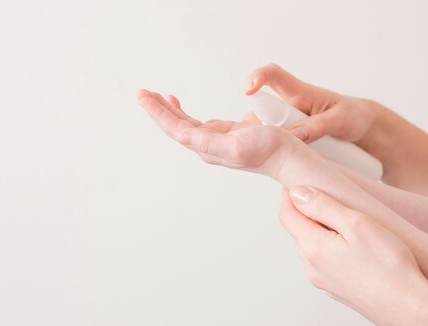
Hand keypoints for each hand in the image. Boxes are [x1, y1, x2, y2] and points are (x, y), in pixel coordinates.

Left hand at [136, 89, 298, 175]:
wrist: (286, 156)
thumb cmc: (267, 151)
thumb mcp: (237, 146)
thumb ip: (208, 143)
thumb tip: (182, 136)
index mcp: (204, 147)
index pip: (173, 128)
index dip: (157, 112)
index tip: (143, 96)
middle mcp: (203, 145)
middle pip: (172, 124)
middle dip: (155, 108)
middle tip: (141, 92)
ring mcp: (211, 139)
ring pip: (181, 121)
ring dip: (165, 108)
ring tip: (152, 95)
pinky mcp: (220, 133)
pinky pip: (193, 121)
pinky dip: (181, 111)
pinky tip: (175, 103)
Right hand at [245, 64, 376, 144]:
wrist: (362, 132)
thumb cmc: (352, 117)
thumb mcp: (340, 120)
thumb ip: (317, 127)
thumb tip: (293, 136)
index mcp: (299, 92)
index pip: (273, 75)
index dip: (257, 77)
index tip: (248, 91)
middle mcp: (285, 107)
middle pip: (257, 112)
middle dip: (258, 127)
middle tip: (277, 143)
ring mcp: (282, 125)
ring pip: (259, 131)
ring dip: (264, 143)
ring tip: (286, 155)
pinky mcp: (283, 140)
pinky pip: (267, 146)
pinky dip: (268, 154)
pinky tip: (280, 162)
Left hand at [280, 186, 427, 324]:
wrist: (408, 307)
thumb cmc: (389, 268)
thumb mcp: (356, 223)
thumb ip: (323, 206)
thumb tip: (298, 194)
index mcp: (312, 247)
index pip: (287, 215)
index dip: (289, 196)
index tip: (295, 184)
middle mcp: (312, 267)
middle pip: (297, 231)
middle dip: (304, 212)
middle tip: (321, 198)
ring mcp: (322, 280)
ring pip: (310, 247)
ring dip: (317, 231)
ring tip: (340, 222)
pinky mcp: (335, 289)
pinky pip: (323, 262)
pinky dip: (328, 247)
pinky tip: (349, 245)